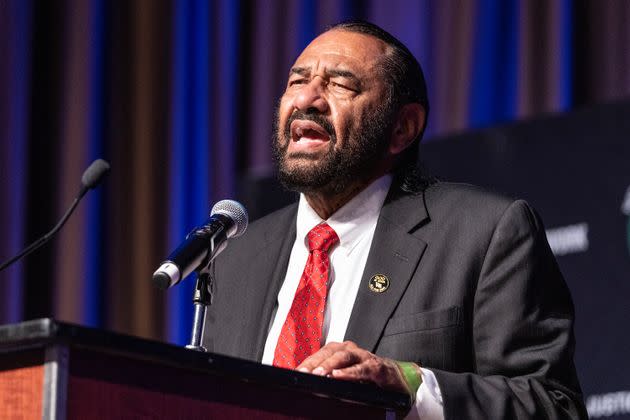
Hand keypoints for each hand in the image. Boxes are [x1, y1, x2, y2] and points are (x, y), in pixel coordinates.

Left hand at [296, 341, 419, 397]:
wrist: (398, 380)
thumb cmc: (369, 379)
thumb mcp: (346, 379)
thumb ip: (330, 380)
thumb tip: (309, 387)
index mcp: (340, 352)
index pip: (319, 354)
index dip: (307, 363)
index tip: (294, 373)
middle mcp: (350, 350)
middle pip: (328, 352)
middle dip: (314, 363)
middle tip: (302, 374)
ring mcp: (364, 356)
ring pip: (343, 356)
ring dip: (330, 364)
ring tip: (318, 374)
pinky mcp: (376, 367)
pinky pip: (362, 368)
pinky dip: (350, 372)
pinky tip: (339, 377)